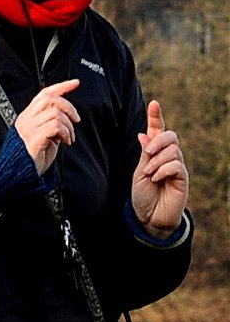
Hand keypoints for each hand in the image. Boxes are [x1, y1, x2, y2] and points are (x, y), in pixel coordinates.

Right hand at [14, 79, 80, 174]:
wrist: (15, 176)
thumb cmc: (28, 160)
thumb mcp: (43, 137)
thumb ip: (51, 125)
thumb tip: (66, 118)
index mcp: (27, 117)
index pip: (44, 94)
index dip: (61, 86)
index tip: (74, 83)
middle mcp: (26, 119)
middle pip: (50, 99)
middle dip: (69, 106)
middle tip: (76, 119)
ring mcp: (29, 128)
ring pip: (56, 113)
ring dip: (69, 125)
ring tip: (69, 137)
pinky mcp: (34, 137)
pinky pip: (56, 126)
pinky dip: (66, 133)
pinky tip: (65, 141)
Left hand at [131, 101, 188, 237]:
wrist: (149, 218)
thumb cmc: (143, 195)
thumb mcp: (139, 173)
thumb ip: (144, 154)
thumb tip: (145, 133)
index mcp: (154, 153)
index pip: (158, 131)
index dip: (156, 117)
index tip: (153, 103)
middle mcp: (167, 157)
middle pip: (170, 136)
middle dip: (158, 140)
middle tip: (148, 152)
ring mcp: (176, 167)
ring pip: (173, 150)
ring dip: (157, 160)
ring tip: (148, 173)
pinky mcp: (182, 178)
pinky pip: (176, 165)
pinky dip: (163, 170)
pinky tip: (156, 179)